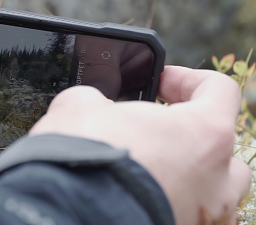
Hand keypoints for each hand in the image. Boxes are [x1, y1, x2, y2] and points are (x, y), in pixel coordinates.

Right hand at [30, 66, 251, 224]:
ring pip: (213, 191)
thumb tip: (93, 106)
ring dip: (188, 175)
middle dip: (192, 135)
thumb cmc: (84, 158)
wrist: (66, 212)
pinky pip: (185, 215)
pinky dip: (168, 202)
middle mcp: (216, 179)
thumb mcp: (80, 105)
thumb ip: (98, 100)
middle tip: (156, 131)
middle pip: (224, 148)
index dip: (186, 79)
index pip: (219, 90)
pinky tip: (134, 196)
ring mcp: (202, 216)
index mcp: (204, 133)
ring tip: (151, 169)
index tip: (160, 83)